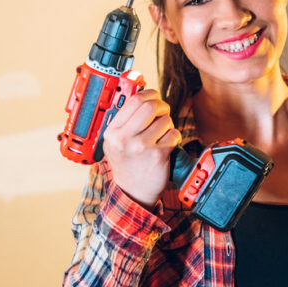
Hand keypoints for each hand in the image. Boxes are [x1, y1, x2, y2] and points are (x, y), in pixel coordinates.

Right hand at [100, 88, 181, 207]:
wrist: (133, 193)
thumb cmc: (127, 164)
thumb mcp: (116, 142)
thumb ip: (125, 120)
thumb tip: (141, 92)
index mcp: (113, 132)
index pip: (133, 101)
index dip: (148, 94)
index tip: (154, 96)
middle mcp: (125, 138)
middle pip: (150, 106)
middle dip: (161, 105)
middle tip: (163, 112)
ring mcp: (141, 147)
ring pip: (165, 120)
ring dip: (168, 125)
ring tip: (162, 135)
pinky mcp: (158, 155)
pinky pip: (174, 134)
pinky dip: (174, 137)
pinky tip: (167, 145)